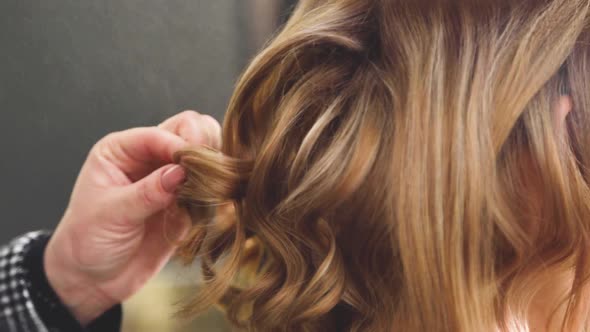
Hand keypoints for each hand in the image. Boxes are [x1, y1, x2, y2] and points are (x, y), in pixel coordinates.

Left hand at [44, 111, 220, 324]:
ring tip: (208, 192)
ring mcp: (170, 179)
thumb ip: (147, 192)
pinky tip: (209, 209)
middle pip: (191, 130)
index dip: (181, 146)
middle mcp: (149, 157)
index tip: (192, 168)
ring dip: (213, 170)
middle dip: (203, 148)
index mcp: (123, 150)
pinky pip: (211, 188)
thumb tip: (181, 172)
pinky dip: (216, 194)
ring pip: (206, 155)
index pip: (162, 133)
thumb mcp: (112, 214)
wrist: (93, 279)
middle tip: (207, 175)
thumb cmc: (88, 241)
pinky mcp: (186, 203)